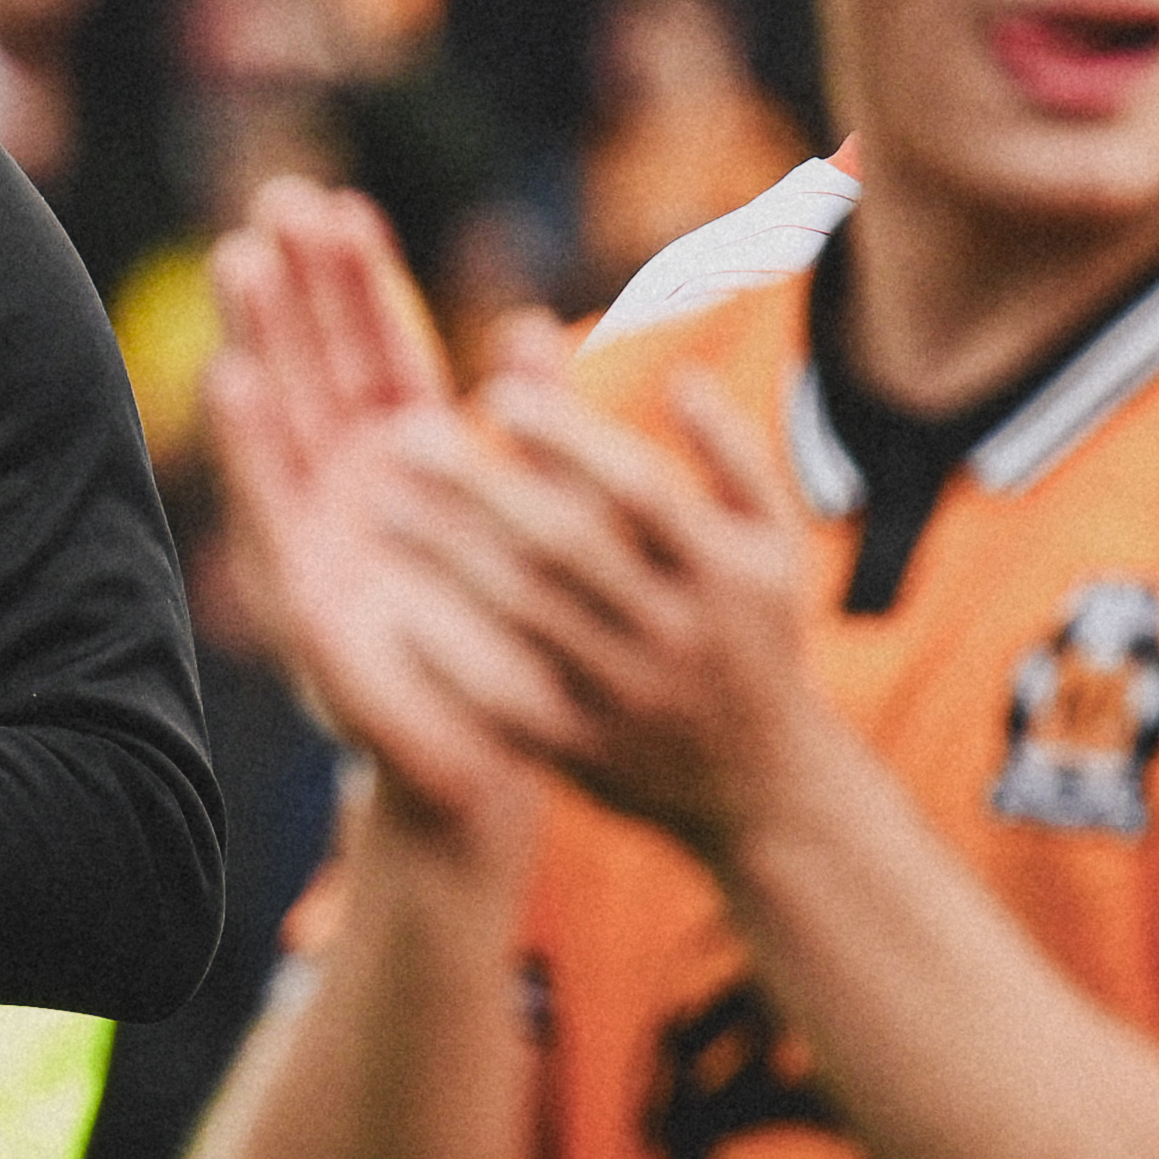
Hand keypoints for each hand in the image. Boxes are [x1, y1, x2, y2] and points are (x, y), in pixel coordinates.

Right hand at [200, 182, 533, 832]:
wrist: (476, 767)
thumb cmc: (500, 647)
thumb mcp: (522, 515)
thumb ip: (521, 423)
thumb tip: (535, 324)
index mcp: (404, 466)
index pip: (378, 353)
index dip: (357, 282)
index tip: (339, 204)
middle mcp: (350, 493)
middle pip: (318, 370)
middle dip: (295, 287)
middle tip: (275, 200)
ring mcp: (317, 541)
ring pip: (283, 422)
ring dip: (261, 340)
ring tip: (242, 261)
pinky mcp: (299, 598)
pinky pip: (271, 507)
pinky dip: (251, 442)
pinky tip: (235, 380)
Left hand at [449, 324, 834, 858]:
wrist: (765, 786)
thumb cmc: (756, 633)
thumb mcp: (773, 541)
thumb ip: (732, 452)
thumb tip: (680, 373)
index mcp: (727, 568)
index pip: (637, 487)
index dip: (566, 437)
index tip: (495, 395)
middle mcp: (678, 631)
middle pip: (564, 547)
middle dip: (480, 488)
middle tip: (406, 437)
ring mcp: (629, 697)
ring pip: (524, 618)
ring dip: (447, 560)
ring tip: (384, 511)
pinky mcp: (583, 752)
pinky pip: (506, 701)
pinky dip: (452, 657)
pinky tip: (398, 611)